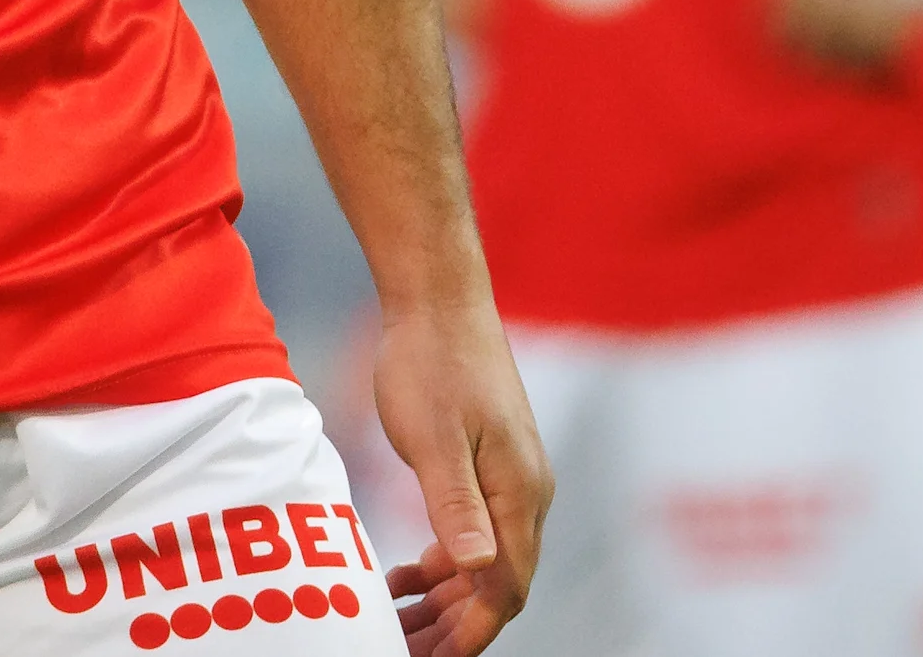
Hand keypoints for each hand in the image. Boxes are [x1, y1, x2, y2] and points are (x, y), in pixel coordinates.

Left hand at [372, 296, 550, 654]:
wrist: (438, 300)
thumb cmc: (433, 362)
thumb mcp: (435, 438)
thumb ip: (455, 504)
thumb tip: (479, 567)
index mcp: (519, 492)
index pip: (505, 589)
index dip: (470, 634)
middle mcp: (525, 493)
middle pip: (498, 587)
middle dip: (454, 628)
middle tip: (402, 651)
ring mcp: (510, 480)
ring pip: (485, 565)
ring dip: (444, 601)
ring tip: (396, 624)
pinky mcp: (490, 467)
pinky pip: (475, 535)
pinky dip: (442, 565)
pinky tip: (405, 575)